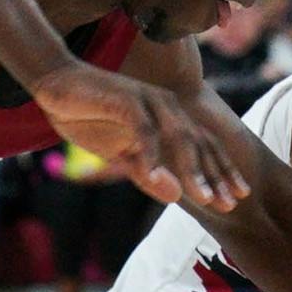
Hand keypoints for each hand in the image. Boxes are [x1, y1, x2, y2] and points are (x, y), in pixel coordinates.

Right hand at [28, 63, 247, 209]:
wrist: (56, 86)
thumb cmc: (90, 117)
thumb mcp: (122, 155)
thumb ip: (148, 174)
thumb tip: (175, 199)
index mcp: (169, 117)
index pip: (204, 146)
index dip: (222, 172)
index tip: (236, 199)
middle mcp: (166, 105)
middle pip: (199, 143)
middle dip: (215, 175)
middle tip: (227, 204)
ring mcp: (147, 99)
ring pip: (179, 136)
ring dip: (191, 167)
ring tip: (201, 196)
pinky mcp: (125, 98)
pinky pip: (144, 129)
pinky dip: (151, 153)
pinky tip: (155, 177)